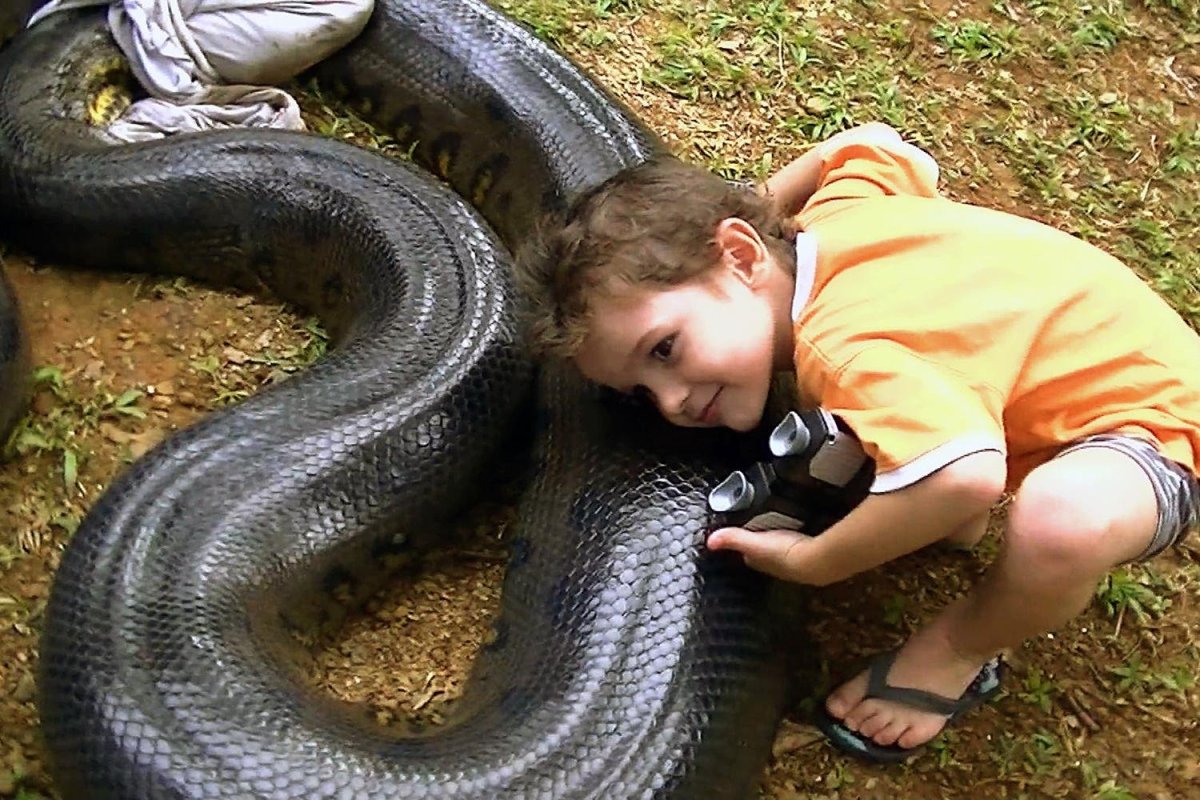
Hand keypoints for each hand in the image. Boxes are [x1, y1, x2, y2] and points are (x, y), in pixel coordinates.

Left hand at [706, 526, 837, 585]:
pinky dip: (795, 540)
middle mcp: (774, 565)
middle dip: (761, 544)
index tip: (741, 534)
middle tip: (761, 529)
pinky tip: (799, 532)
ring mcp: (791, 561)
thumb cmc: (783, 554)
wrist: (814, 561)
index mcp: (758, 561)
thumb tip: (710, 541)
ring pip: (780, 551)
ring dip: (779, 542)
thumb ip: (732, 538)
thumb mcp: (753, 542)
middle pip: (763, 553)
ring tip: (778, 529)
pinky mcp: (807, 554)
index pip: (746, 554)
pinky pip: (797, 545)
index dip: (743, 545)